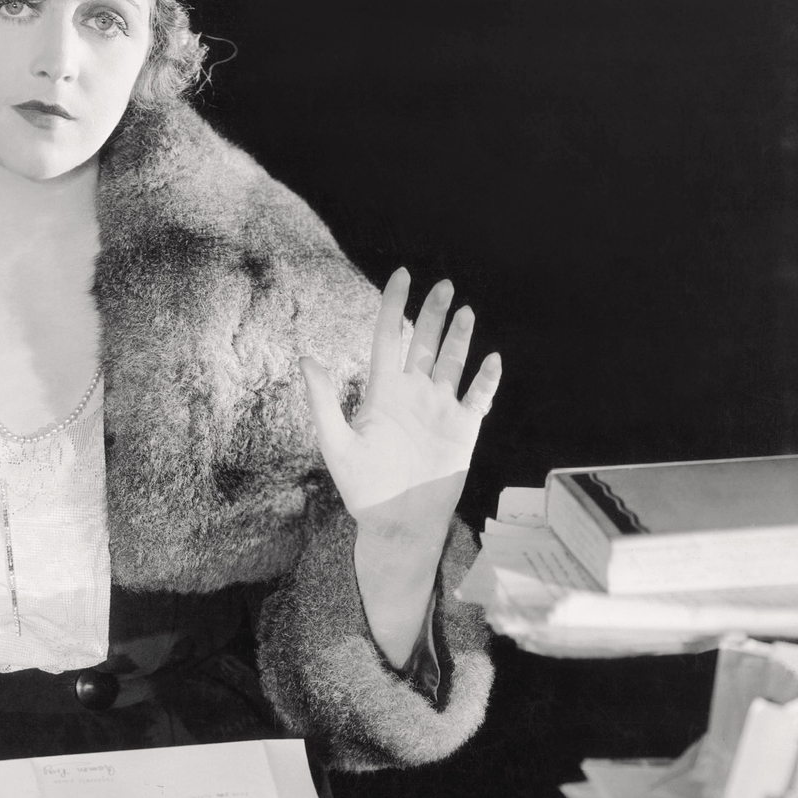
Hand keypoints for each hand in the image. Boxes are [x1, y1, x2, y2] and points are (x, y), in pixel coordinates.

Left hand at [301, 270, 501, 666]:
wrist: (397, 522)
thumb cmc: (363, 487)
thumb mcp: (336, 443)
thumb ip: (323, 401)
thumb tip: (307, 360)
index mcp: (383, 391)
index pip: (390, 337)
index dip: (395, 305)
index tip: (403, 275)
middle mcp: (413, 393)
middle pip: (425, 342)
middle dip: (434, 312)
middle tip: (444, 284)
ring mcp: (440, 408)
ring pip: (452, 362)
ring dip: (460, 338)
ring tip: (466, 311)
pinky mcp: (463, 428)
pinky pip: (478, 396)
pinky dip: (486, 379)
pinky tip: (491, 360)